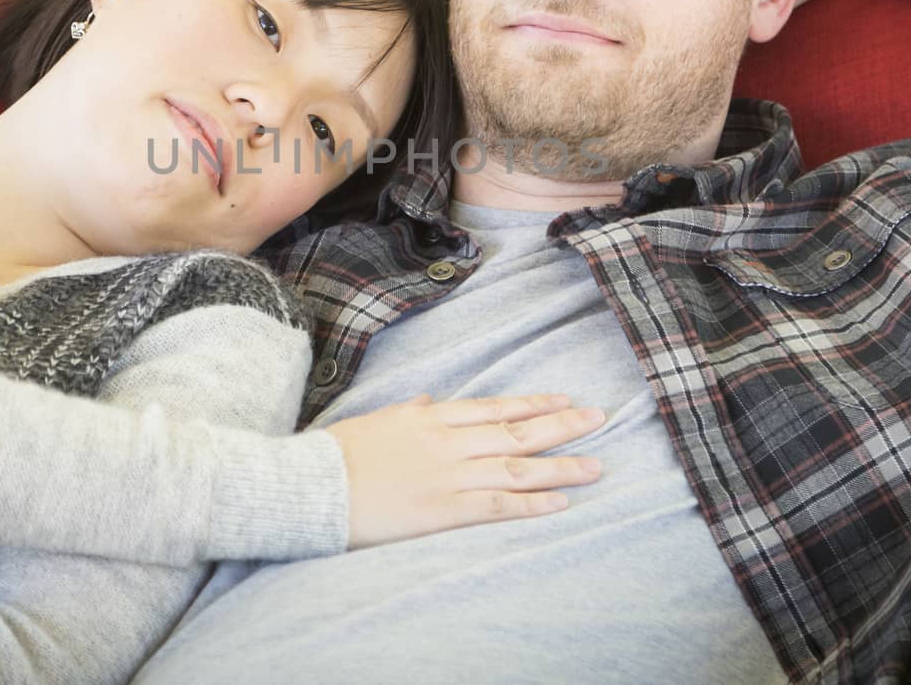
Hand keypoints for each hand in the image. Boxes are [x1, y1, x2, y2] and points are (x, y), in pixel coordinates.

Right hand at [326, 392, 605, 549]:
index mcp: (430, 417)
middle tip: (598, 419)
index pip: (494, 407)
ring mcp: (448, 476)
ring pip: (517, 467)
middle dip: (561, 425)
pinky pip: (497, 506)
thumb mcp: (376, 419)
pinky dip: (531, 505)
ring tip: (595, 466)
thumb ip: (409, 410)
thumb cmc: (338, 452)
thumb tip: (428, 399)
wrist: (312, 484)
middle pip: (517, 432)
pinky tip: (560, 504)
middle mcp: (448, 441)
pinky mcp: (443, 511)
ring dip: (560, 467)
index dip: (532, 404)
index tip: (563, 398)